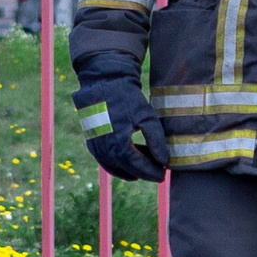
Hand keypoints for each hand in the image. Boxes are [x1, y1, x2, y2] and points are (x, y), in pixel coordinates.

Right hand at [74, 66, 168, 182]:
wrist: (104, 83)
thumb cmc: (127, 98)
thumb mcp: (147, 117)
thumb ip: (156, 140)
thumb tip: (164, 161)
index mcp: (119, 144)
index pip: (138, 166)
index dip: (151, 171)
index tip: (163, 174)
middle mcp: (105, 149)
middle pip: (127, 169)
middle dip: (144, 172)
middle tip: (158, 173)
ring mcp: (96, 147)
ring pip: (116, 167)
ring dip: (132, 170)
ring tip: (147, 167)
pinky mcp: (92, 143)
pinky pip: (106, 161)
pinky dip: (118, 166)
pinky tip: (130, 163)